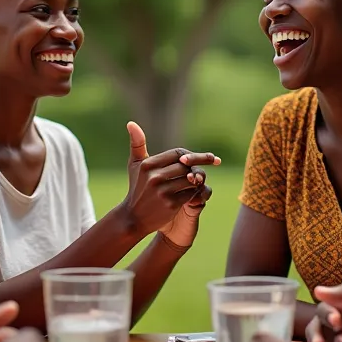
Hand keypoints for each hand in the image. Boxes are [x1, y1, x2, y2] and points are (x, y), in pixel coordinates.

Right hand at [122, 121, 219, 242]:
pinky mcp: (171, 204)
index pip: (178, 153)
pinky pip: (192, 193)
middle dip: (197, 166)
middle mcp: (154, 177)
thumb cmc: (137, 187)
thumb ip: (137, 143)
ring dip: (197, 179)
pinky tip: (194, 191)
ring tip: (198, 179)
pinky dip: (195, 191)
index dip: (193, 154)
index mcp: (147, 165)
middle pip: (186, 165)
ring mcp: (163, 191)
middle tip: (210, 166)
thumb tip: (131, 123)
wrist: (133, 218)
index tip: (209, 156)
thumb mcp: (135, 165)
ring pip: (191, 178)